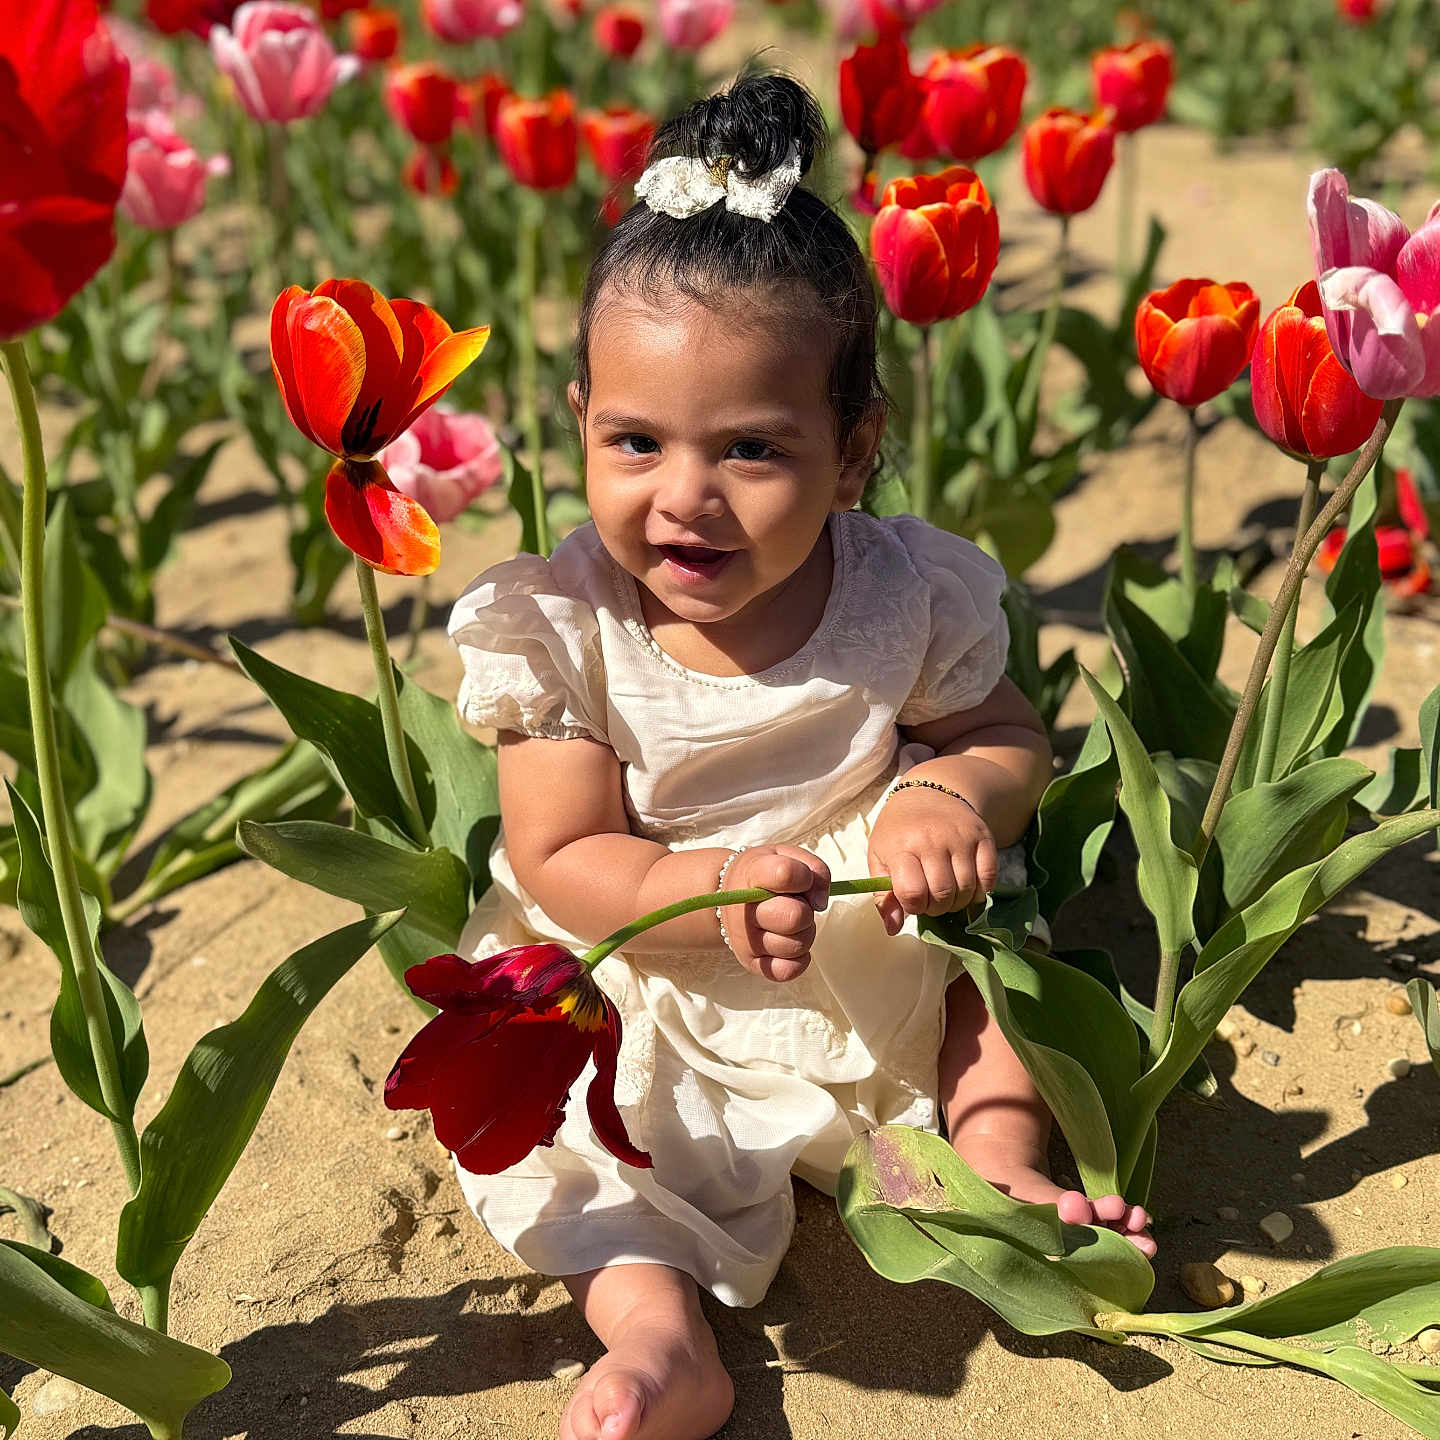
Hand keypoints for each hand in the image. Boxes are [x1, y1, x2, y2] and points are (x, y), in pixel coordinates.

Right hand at [718, 844, 830, 982]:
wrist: (727, 894)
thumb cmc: (765, 874)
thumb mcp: (787, 856)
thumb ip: (814, 868)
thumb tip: (821, 902)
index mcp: (753, 873)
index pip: (786, 874)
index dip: (805, 878)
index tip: (803, 880)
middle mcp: (745, 910)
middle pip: (795, 917)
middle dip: (806, 910)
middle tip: (797, 904)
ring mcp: (746, 940)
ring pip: (796, 945)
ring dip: (804, 934)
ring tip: (792, 923)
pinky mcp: (752, 963)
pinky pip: (788, 971)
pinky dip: (799, 960)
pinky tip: (792, 943)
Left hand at [868, 786, 996, 935]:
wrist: (928, 794)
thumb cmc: (898, 830)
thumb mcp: (879, 857)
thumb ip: (883, 895)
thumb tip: (893, 929)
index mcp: (901, 846)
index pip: (913, 892)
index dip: (914, 906)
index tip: (913, 900)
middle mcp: (932, 839)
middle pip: (943, 894)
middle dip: (937, 908)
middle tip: (931, 899)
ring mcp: (960, 837)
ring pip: (967, 889)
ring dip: (958, 901)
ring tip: (947, 892)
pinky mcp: (983, 836)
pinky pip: (989, 876)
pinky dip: (981, 890)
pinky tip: (967, 884)